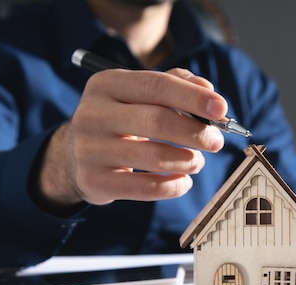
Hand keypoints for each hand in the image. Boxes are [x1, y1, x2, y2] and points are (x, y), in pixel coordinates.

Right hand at [36, 68, 227, 209]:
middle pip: (156, 121)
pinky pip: (143, 188)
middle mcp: (92, 114)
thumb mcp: (137, 95)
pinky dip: (172, 186)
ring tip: (197, 162)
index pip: (156, 86)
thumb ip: (174, 84)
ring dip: (187, 161)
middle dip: (195, 132)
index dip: (192, 97)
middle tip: (216, 141)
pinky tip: (183, 181)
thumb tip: (207, 88)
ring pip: (152, 156)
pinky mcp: (93, 181)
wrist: (74, 156)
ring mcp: (89, 149)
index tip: (222, 109)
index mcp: (106, 84)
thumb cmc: (119, 120)